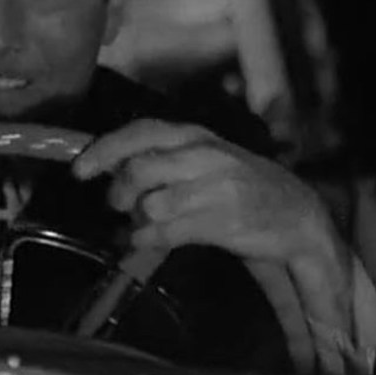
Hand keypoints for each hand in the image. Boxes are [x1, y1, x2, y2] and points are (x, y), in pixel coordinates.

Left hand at [73, 118, 360, 374]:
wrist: (295, 213)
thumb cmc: (238, 183)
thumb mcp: (199, 159)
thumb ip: (158, 160)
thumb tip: (108, 172)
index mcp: (195, 135)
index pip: (141, 133)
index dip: (105, 150)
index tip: (79, 171)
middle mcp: (203, 154)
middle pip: (139, 169)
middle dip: (119, 192)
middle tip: (117, 206)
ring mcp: (214, 188)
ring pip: (151, 204)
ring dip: (137, 220)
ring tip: (142, 225)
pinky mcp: (222, 221)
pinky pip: (166, 232)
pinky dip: (147, 239)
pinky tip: (146, 241)